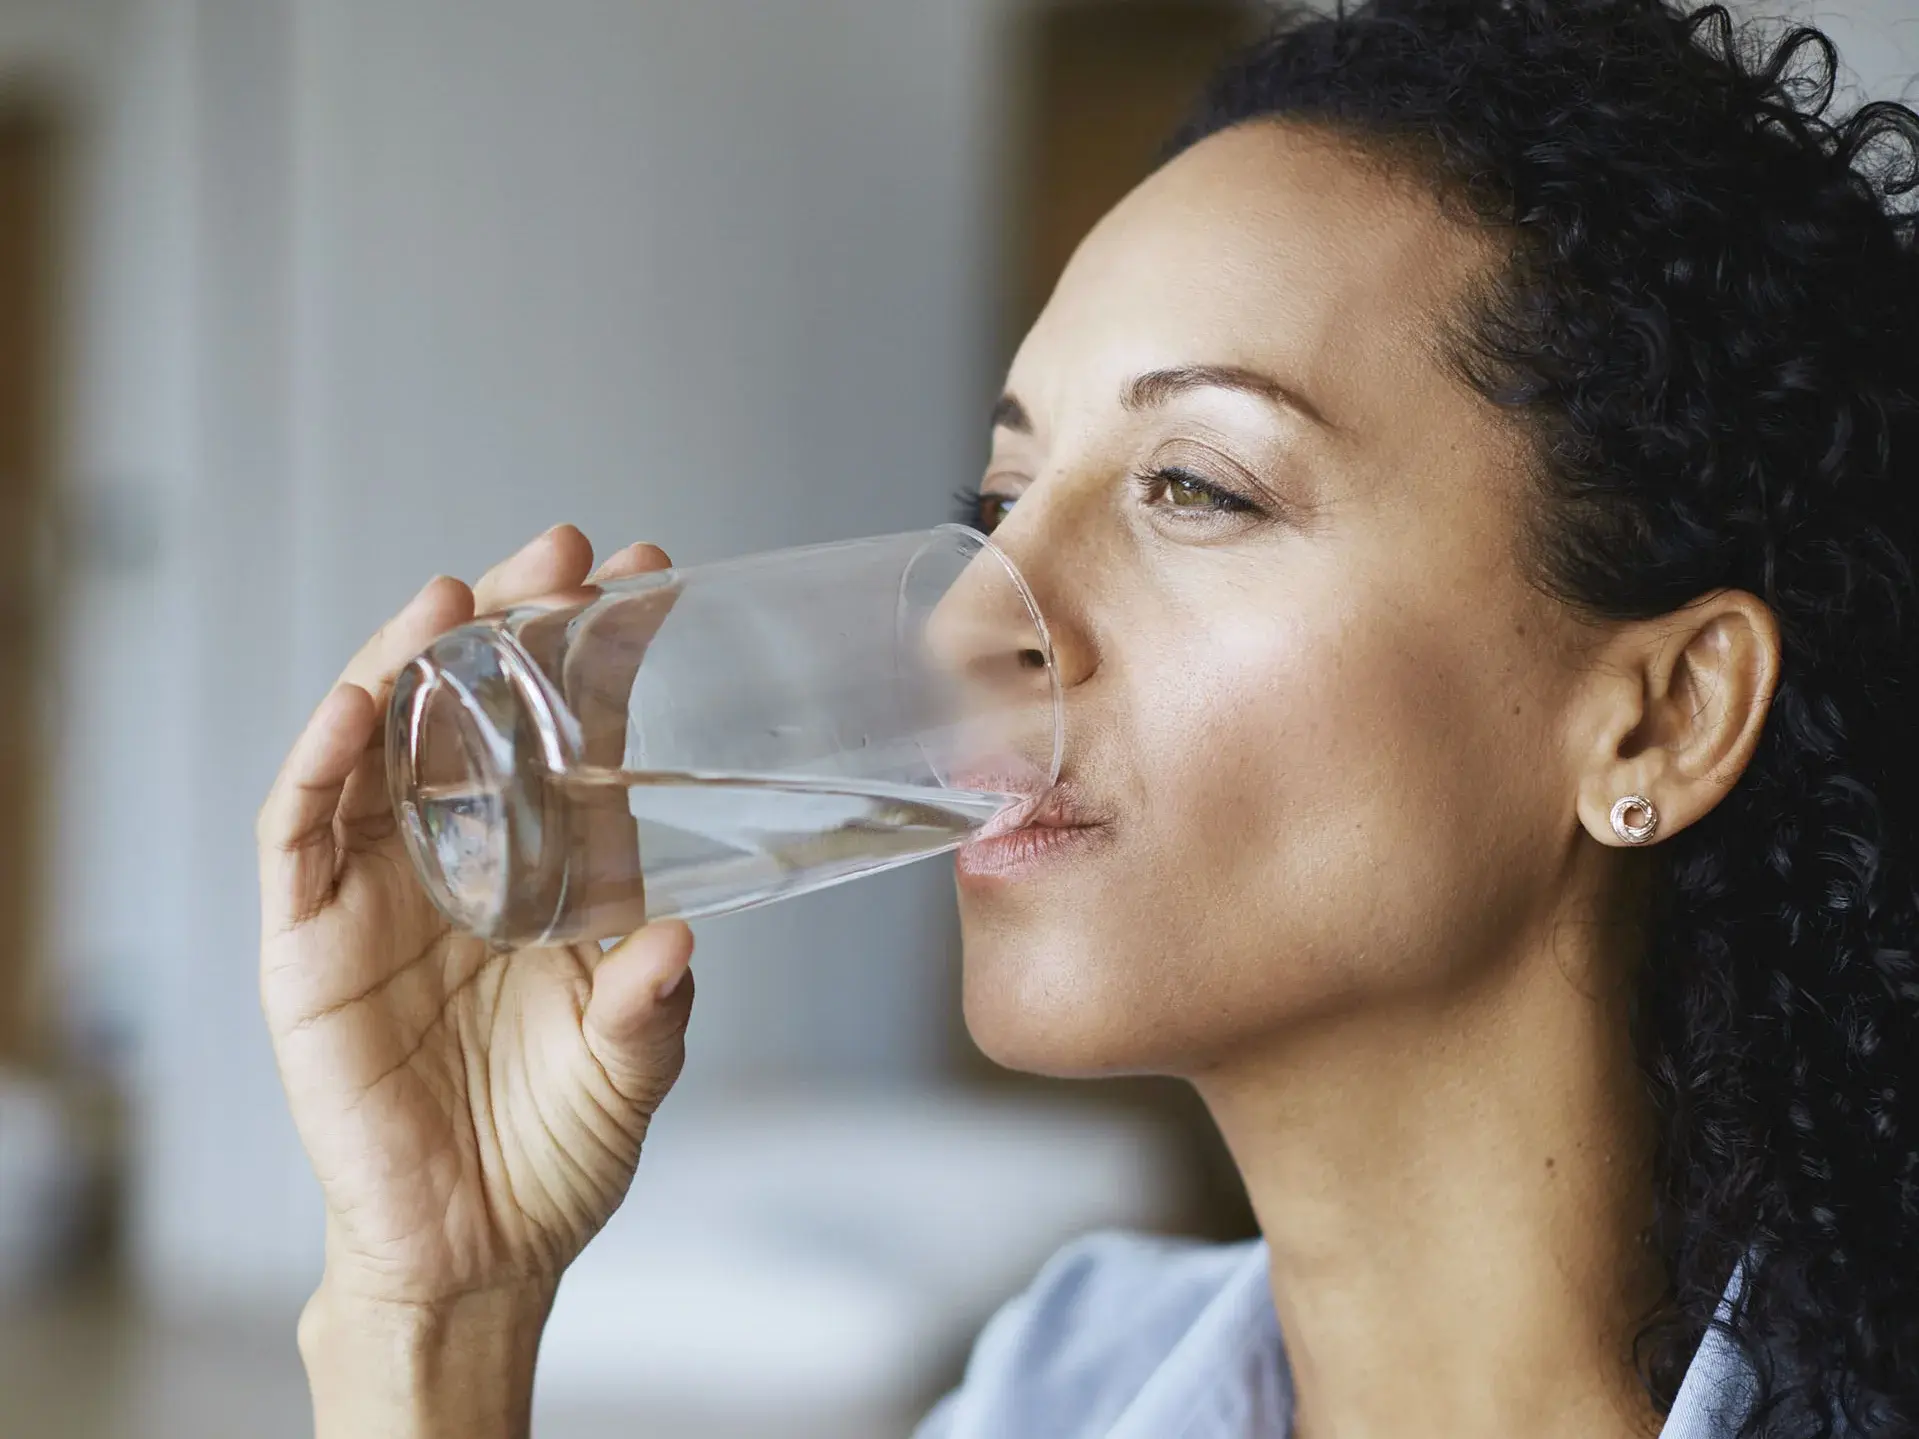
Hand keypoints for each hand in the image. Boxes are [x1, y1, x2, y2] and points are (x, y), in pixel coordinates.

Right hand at [258, 526, 695, 1318]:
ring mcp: (376, 893)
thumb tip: (681, 938)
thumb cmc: (557, 1145)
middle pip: (470, 710)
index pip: (571, 734)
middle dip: (509, 624)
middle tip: (564, 552)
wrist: (478, 1250)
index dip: (602, 654)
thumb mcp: (631, 1063)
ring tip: (454, 596)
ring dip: (405, 663)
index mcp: (547, 868)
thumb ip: (652, 1003)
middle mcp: (459, 857)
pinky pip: (299, 835)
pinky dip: (320, 762)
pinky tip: (353, 702)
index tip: (652, 577)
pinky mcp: (306, 943)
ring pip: (377, 746)